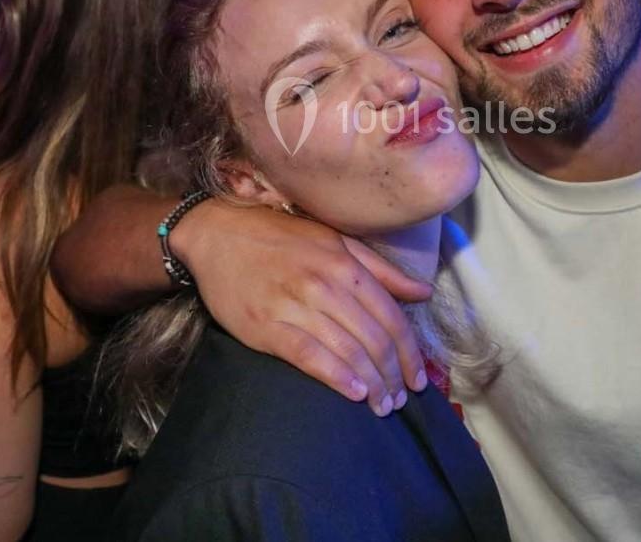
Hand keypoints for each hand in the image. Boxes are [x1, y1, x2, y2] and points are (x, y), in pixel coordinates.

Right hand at [179, 199, 432, 414]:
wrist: (217, 234)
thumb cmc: (280, 237)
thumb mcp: (335, 240)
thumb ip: (380, 269)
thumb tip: (424, 294)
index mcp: (344, 264)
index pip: (391, 316)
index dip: (410, 352)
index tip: (418, 378)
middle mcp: (324, 286)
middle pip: (374, 339)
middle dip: (393, 375)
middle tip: (400, 400)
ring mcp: (294, 306)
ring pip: (347, 351)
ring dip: (371, 384)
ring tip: (381, 405)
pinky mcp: (266, 327)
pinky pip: (309, 356)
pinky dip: (337, 377)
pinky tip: (354, 394)